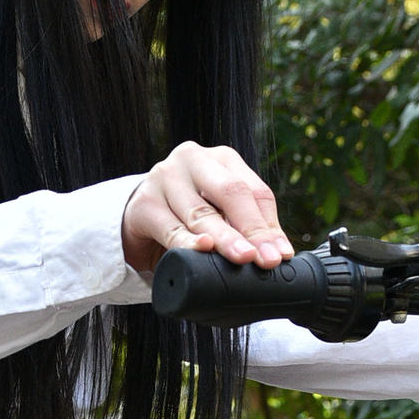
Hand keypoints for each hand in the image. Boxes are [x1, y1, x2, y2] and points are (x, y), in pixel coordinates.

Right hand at [121, 141, 293, 275]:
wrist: (137, 219)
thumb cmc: (187, 216)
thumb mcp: (220, 213)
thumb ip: (245, 225)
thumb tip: (278, 252)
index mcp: (221, 159)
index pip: (254, 191)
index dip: (270, 225)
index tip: (281, 254)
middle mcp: (193, 160)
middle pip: (231, 193)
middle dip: (253, 229)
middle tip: (266, 259)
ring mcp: (164, 177)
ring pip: (202, 213)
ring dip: (225, 238)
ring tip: (243, 257)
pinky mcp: (143, 203)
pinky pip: (171, 228)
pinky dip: (189, 242)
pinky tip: (203, 249)